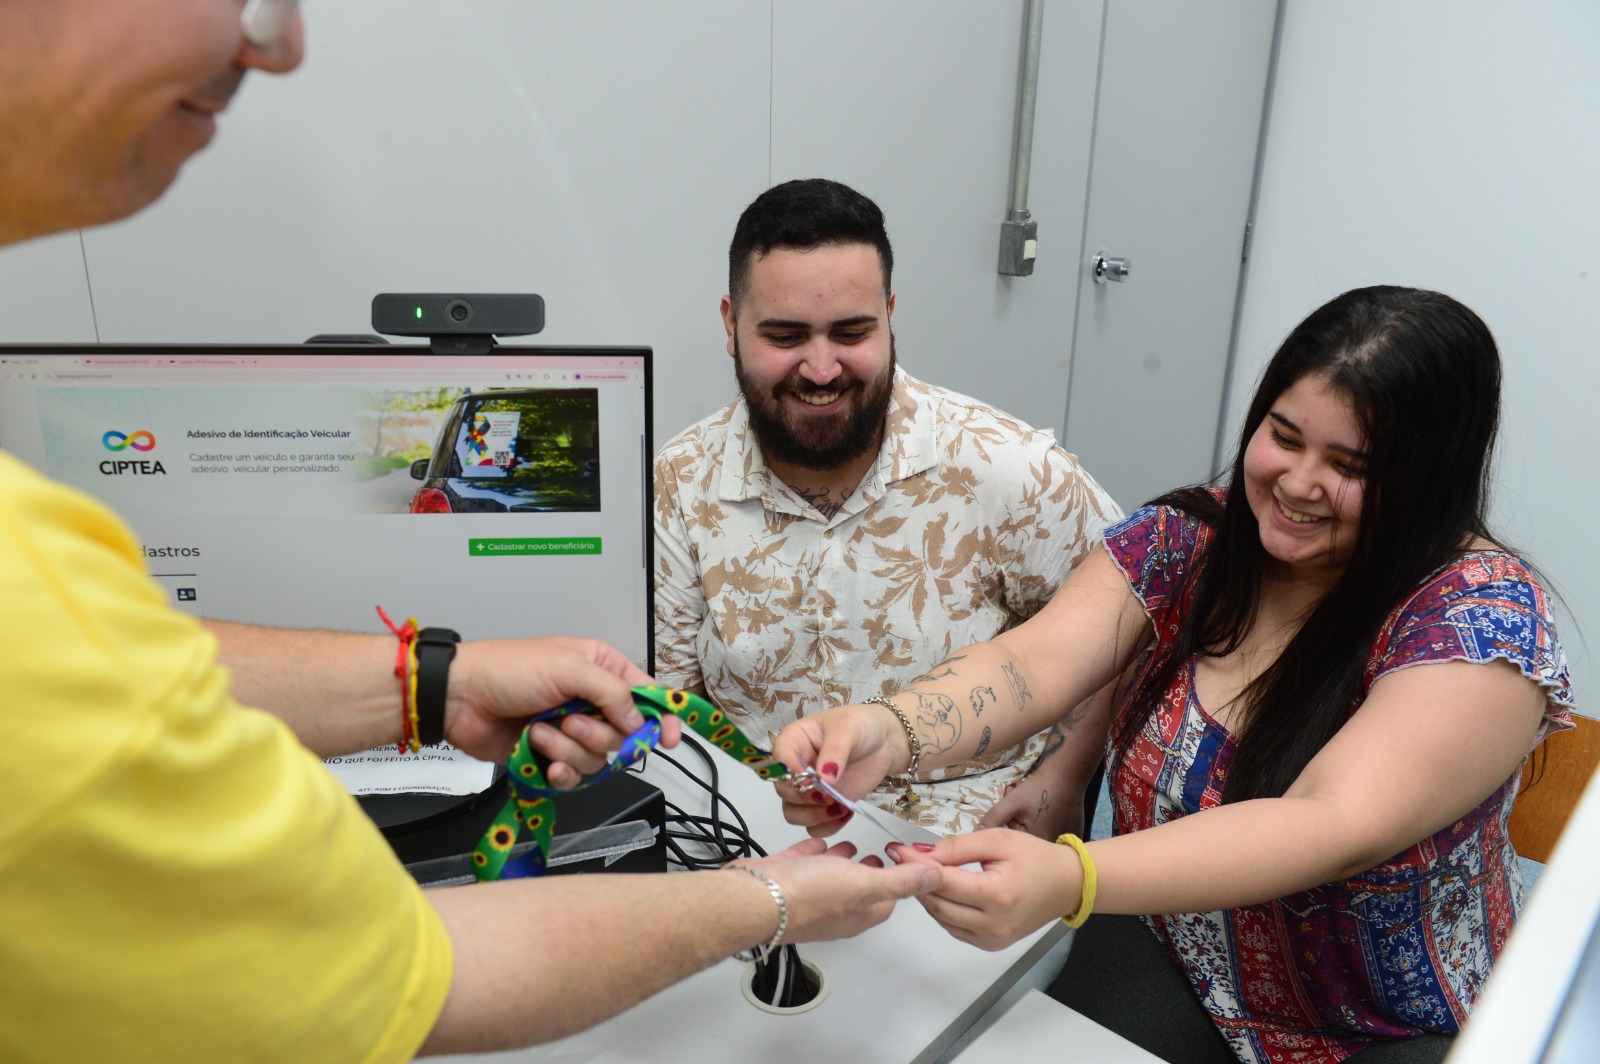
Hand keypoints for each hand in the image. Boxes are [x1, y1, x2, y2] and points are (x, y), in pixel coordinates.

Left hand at [442, 637, 680, 782]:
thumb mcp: (568, 667)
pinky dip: (558, 771)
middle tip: (570, 720)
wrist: (459, 698)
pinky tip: (542, 759)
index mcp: (600, 670)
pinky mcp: (550, 756)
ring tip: (540, 732)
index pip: (646, 696)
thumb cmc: (506, 669)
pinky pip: (572, 777)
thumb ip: (612, 691)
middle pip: (624, 734)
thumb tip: (639, 717)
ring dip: (568, 749)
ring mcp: (569, 730)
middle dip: (598, 733)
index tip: (670, 738)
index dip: (662, 717)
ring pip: (597, 757)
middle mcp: (589, 701)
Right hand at [737, 837, 941, 943]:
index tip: (905, 862)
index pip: (888, 900)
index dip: (899, 881)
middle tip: (880, 855)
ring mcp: (808, 894)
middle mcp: (834, 908)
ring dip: (844, 862)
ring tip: (853, 844)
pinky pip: (806, 864)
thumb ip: (901, 881)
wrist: (755, 896)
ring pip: (832, 876)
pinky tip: (820, 841)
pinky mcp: (787, 878)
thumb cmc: (807, 895)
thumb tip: (936, 878)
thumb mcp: (865, 884)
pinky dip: (815, 853)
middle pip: (860, 890)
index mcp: (857, 914)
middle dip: (871, 872)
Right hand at [771, 704, 904, 836]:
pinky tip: (845, 813)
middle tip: (829, 795)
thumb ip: (835, 751)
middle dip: (805, 797)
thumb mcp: (847, 728)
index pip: (779, 760)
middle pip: (784, 791)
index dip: (790, 773)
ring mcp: (809, 788)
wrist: (885, 742)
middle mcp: (796, 767)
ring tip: (839, 807)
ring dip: (813, 816)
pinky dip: (826, 826)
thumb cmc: (862, 725)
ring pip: (793, 813)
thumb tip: (823, 779)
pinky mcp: (824, 804)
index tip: (812, 779)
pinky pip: (813, 826)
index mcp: (794, 741)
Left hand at [887, 828, 1083, 950]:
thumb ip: (958, 848)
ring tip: (921, 871)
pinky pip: (954, 928)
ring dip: (927, 895)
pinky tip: (942, 890)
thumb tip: (921, 853)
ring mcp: (992, 940)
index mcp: (997, 897)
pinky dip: (942, 909)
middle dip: (916, 880)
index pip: (942, 881)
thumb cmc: (1037, 858)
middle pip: (937, 903)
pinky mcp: (990, 945)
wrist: (1067, 884)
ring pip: (941, 918)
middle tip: (902, 858)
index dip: (915, 864)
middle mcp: (993, 925)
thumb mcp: (997, 840)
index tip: (895, 849)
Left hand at [977, 774, 1084, 839]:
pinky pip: (1051, 829)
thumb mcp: (1011, 803)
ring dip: (1028, 819)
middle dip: (1017, 821)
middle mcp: (1053, 848)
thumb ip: (992, 819)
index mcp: (1037, 846)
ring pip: (1037, 833)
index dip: (1008, 825)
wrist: (1068, 774)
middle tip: (1019, 802)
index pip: (1012, 844)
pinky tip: (1044, 806)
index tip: (1009, 809)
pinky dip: (1044, 819)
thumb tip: (975, 834)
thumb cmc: (1039, 789)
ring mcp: (1065, 840)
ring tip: (1030, 800)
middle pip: (1026, 839)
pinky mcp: (1073, 832)